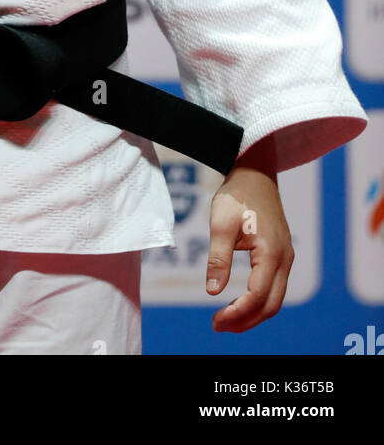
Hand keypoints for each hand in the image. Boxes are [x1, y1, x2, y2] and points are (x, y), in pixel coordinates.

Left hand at [206, 139, 294, 332]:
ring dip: (252, 314)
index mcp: (271, 254)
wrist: (254, 173)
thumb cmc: (236, 195)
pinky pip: (274, 287)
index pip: (257, 297)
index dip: (237, 314)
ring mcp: (286, 258)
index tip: (215, 321)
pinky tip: (238, 303)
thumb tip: (213, 292)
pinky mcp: (281, 255)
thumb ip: (218, 258)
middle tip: (217, 326)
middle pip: (271, 306)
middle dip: (245, 321)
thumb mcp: (221, 224)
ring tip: (226, 320)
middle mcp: (284, 260)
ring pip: (275, 299)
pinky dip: (258, 302)